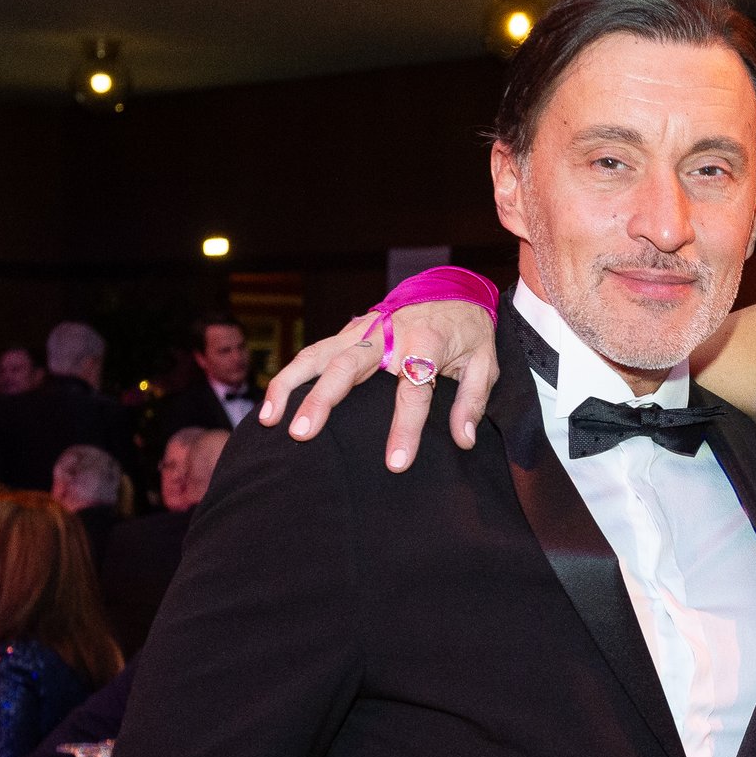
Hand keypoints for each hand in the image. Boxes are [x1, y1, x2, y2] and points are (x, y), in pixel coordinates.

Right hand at [258, 302, 499, 471]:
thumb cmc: (469, 334)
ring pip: (318, 355)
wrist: (455, 292)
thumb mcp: (485, 364)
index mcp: (426, 344)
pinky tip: (273, 405)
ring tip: (270, 420)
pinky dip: (290, 377)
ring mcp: (362, 332)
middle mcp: (387, 335)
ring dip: (291, 386)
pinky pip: (313, 354)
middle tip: (303, 435)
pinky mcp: (348, 334)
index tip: (395, 464)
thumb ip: (473, 402)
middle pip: (348, 368)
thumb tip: (463, 440)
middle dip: (323, 402)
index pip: (413, 391)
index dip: (405, 428)